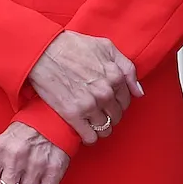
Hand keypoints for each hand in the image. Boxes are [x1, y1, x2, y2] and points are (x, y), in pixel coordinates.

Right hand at [25, 31, 139, 145]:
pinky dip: (89, 137)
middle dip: (110, 115)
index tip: (109, 102)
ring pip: (105, 128)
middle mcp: (105, 93)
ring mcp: (90, 105)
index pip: (126, 101)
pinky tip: (84, 132)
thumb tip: (139, 91)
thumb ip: (127, 67)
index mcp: (115, 76)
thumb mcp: (106, 47)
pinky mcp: (73, 114)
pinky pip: (90, 137)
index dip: (118, 102)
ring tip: (92, 123)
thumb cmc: (72, 46)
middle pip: (117, 116)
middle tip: (99, 112)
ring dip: (100, 128)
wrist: (43, 51)